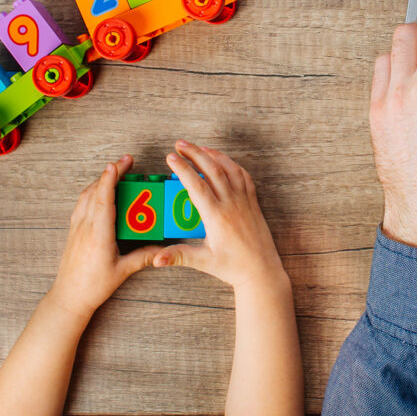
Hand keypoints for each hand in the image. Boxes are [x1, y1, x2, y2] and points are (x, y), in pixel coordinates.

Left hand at [49, 155, 158, 318]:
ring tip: (117, 172)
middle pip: (95, 191)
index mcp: (98, 234)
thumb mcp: (123, 271)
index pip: (103, 200)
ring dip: (101, 180)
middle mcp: (85, 227)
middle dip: (110, 173)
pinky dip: (92, 191)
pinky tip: (101, 191)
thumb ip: (144, 256)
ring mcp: (77, 227)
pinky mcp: (73, 231)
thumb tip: (163, 248)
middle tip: (127, 161)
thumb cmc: (93, 286)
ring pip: (86, 195)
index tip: (118, 164)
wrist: (68, 298)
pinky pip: (82, 204)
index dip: (110, 179)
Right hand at [153, 141, 287, 292]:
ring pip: (230, 170)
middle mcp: (231, 204)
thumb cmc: (233, 267)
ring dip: (214, 155)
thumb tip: (155, 259)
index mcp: (217, 217)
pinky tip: (224, 161)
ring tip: (199, 148)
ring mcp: (244, 202)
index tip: (170, 157)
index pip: (196, 186)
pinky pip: (244, 177)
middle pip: (212, 170)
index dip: (183, 169)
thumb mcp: (203, 262)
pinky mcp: (253, 203)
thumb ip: (178, 256)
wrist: (261, 271)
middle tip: (180, 144)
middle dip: (195, 154)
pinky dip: (233, 165)